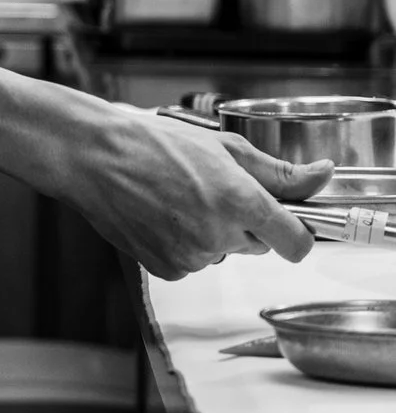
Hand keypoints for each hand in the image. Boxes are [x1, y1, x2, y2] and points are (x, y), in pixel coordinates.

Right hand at [55, 107, 331, 280]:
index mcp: (239, 200)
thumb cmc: (150, 143)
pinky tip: (159, 216)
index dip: (295, 233)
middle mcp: (219, 234)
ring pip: (222, 252)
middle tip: (208, 190)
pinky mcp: (168, 269)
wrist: (91, 156)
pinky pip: (192, 262)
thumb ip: (278, 171)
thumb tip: (321, 176)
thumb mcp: (221, 146)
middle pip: (257, 245)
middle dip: (242, 223)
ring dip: (209, 233)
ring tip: (174, 199)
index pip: (297, 242)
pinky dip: (181, 244)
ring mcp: (192, 255)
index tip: (285, 223)